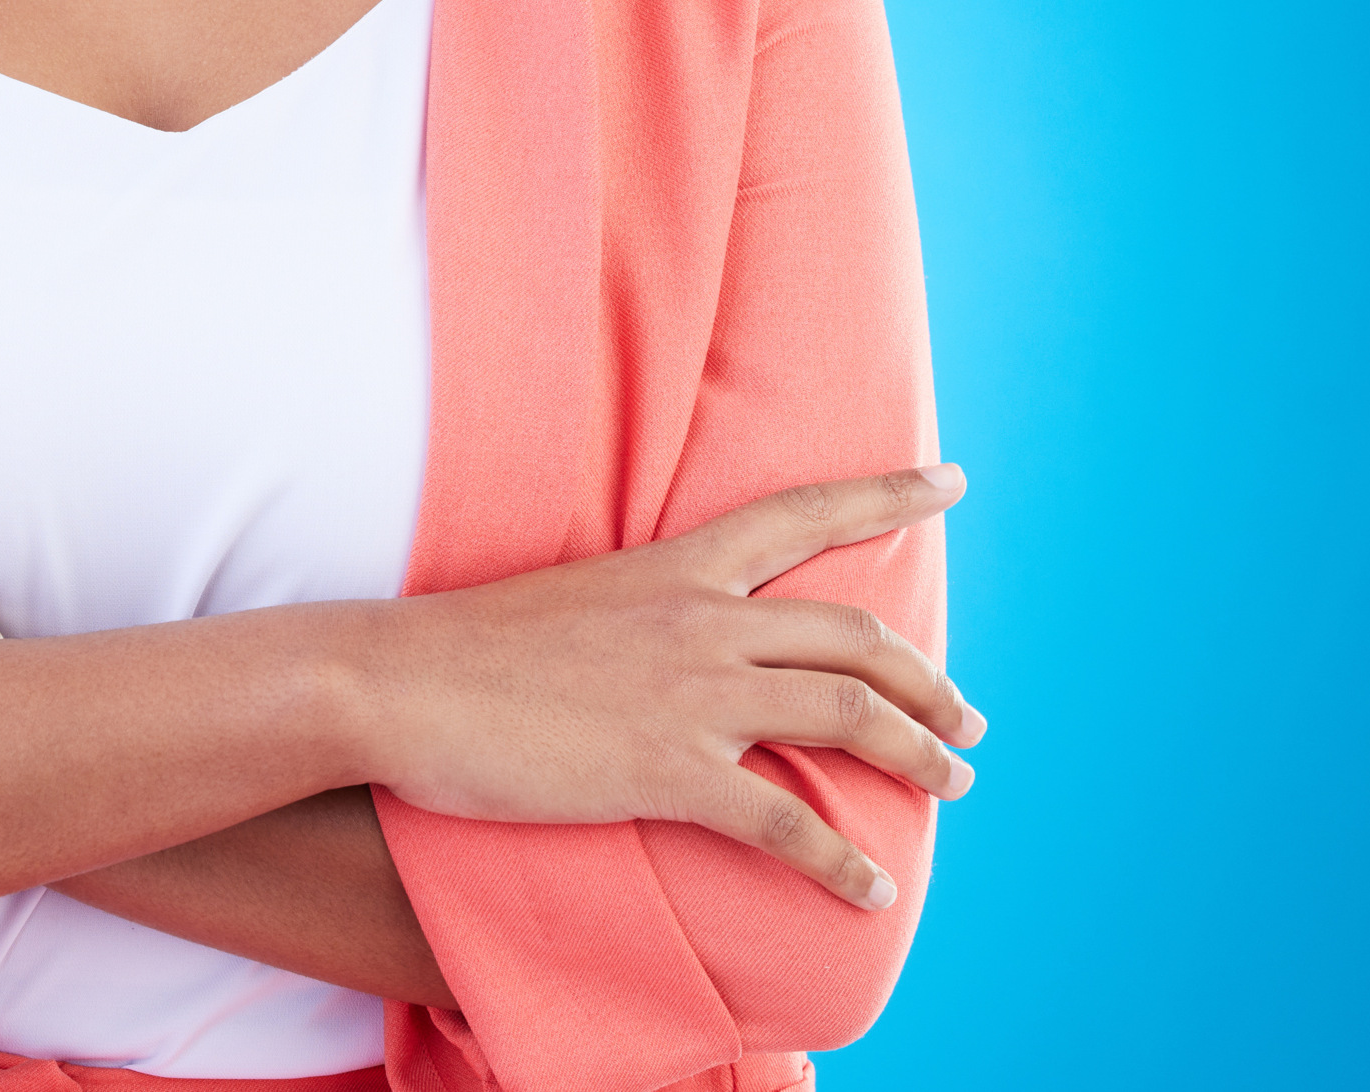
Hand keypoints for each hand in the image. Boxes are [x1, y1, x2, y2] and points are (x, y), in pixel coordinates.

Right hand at [364, 468, 984, 910]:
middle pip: (855, 638)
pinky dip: (841, 860)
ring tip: (953, 784)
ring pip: (847, 716)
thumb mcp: (577, 597)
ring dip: (919, 755)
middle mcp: (702, 619)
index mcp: (677, 565)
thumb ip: (645, 612)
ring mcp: (690, 694)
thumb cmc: (472, 645)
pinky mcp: (668, 771)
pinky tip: (870, 887)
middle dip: (929, 681)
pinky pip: (785, 821)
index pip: (803, 512)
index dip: (887, 494)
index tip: (951, 481)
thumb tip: (680, 639)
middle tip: (967, 719)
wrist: (402, 682)